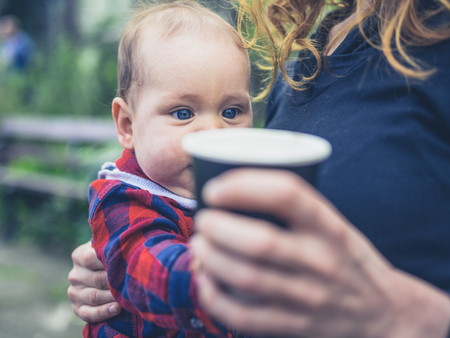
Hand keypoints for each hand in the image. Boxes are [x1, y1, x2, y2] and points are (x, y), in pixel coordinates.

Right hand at [67, 242, 121, 322]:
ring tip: (127, 297)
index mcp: (79, 255)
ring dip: (112, 297)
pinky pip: (88, 313)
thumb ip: (112, 243)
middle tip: (131, 282)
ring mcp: (74, 292)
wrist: (105, 273)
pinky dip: (103, 312)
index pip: (91, 258)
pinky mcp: (77, 308)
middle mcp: (74, 274)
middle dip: (115, 282)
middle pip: (96, 279)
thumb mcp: (109, 246)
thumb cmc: (113, 255)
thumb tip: (124, 238)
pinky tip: (117, 309)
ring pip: (94, 296)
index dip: (109, 261)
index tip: (126, 262)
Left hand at [191, 169, 449, 337]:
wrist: (383, 312)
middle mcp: (321, 261)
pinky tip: (205, 280)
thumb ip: (295, 210)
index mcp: (330, 227)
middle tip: (204, 220)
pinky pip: (243, 316)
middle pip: (258, 241)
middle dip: (217, 227)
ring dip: (210, 258)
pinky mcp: (294, 326)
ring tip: (199, 245)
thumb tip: (232, 194)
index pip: (286, 194)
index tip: (214, 189)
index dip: (242, 186)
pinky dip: (214, 298)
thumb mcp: (334, 226)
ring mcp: (308, 297)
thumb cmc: (347, 259)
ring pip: (245, 277)